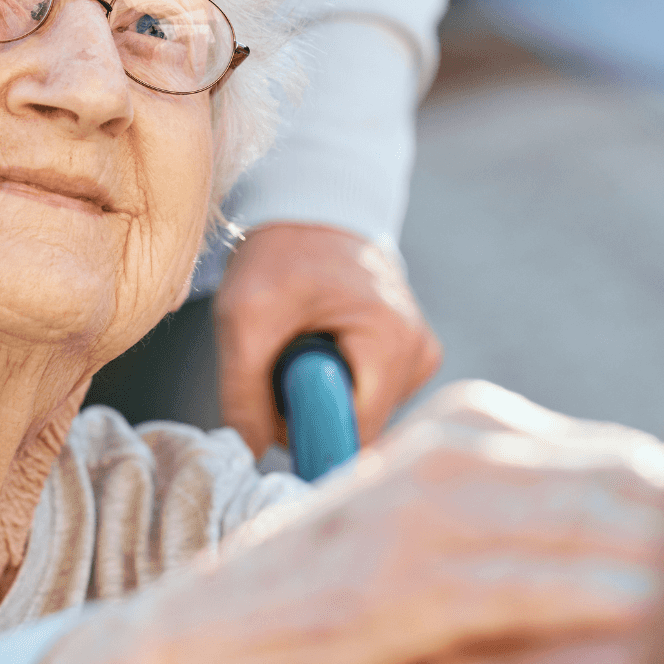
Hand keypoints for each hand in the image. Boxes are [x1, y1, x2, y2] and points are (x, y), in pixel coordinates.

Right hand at [150, 380, 663, 663]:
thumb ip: (526, 515)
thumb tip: (646, 532)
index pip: (617, 458)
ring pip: (589, 533)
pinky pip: (534, 592)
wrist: (215, 632)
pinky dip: (605, 610)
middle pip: (620, 485)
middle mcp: (457, 450)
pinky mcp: (409, 583)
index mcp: (470, 423)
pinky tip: (663, 635)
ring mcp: (431, 512)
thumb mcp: (438, 528)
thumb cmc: (345, 591)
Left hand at [215, 222, 442, 453]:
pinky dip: (339, 383)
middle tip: (280, 369)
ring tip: (299, 351)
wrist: (310, 208)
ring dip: (324, 396)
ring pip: (365, 414)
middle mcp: (419, 350)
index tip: (277, 413)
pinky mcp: (412, 353)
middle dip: (314, 411)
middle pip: (362, 426)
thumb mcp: (245, 318)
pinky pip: (372, 396)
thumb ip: (243, 394)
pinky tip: (323, 350)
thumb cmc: (282, 254)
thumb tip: (249, 455)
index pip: (357, 432)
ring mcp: (420, 351)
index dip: (311, 433)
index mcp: (392, 340)